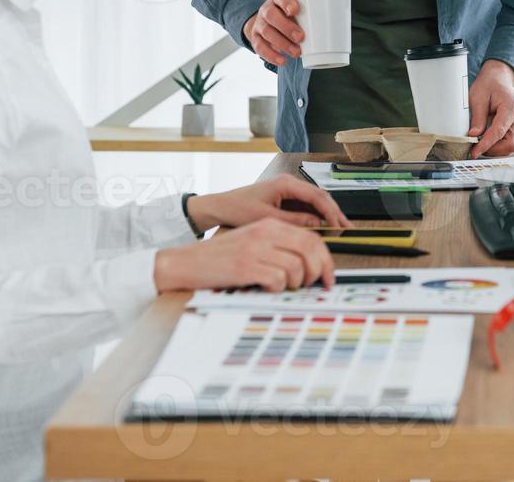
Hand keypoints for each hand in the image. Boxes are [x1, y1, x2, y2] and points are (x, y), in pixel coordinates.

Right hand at [153, 218, 334, 292]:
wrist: (185, 262)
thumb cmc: (219, 257)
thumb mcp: (252, 242)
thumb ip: (278, 247)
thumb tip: (310, 265)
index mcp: (269, 225)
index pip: (311, 237)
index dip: (326, 258)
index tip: (329, 275)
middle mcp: (265, 232)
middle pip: (310, 249)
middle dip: (320, 271)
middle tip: (319, 285)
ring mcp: (255, 249)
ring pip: (297, 267)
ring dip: (297, 283)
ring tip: (286, 287)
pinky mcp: (245, 266)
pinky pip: (277, 280)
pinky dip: (278, 289)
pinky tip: (267, 288)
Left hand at [186, 175, 350, 231]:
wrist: (220, 206)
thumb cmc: (238, 209)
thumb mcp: (267, 218)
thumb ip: (294, 220)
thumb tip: (317, 224)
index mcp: (286, 183)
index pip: (317, 196)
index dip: (331, 212)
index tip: (340, 226)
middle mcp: (290, 183)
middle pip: (320, 197)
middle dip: (335, 213)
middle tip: (348, 228)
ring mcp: (288, 190)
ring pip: (316, 202)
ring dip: (328, 215)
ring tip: (341, 229)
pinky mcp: (286, 198)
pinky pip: (307, 206)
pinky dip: (317, 217)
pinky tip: (324, 228)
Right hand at [243, 0, 303, 65]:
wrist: (269, 23)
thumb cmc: (290, 17)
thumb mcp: (297, 10)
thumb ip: (308, 14)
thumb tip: (328, 26)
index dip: (286, 3)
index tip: (295, 10)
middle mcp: (266, 9)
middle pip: (271, 15)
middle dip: (286, 27)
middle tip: (300, 37)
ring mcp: (259, 24)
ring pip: (266, 32)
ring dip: (282, 43)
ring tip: (296, 52)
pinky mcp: (255, 38)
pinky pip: (260, 47)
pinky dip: (271, 55)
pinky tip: (282, 60)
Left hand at [468, 59, 513, 158]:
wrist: (499, 78)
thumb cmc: (490, 84)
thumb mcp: (478, 97)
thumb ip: (477, 117)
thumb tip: (473, 136)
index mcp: (510, 108)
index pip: (499, 132)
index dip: (486, 144)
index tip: (475, 152)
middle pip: (510, 144)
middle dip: (492, 150)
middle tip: (476, 148)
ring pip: (510, 146)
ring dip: (494, 149)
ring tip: (479, 143)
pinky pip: (508, 142)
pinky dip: (497, 145)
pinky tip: (486, 140)